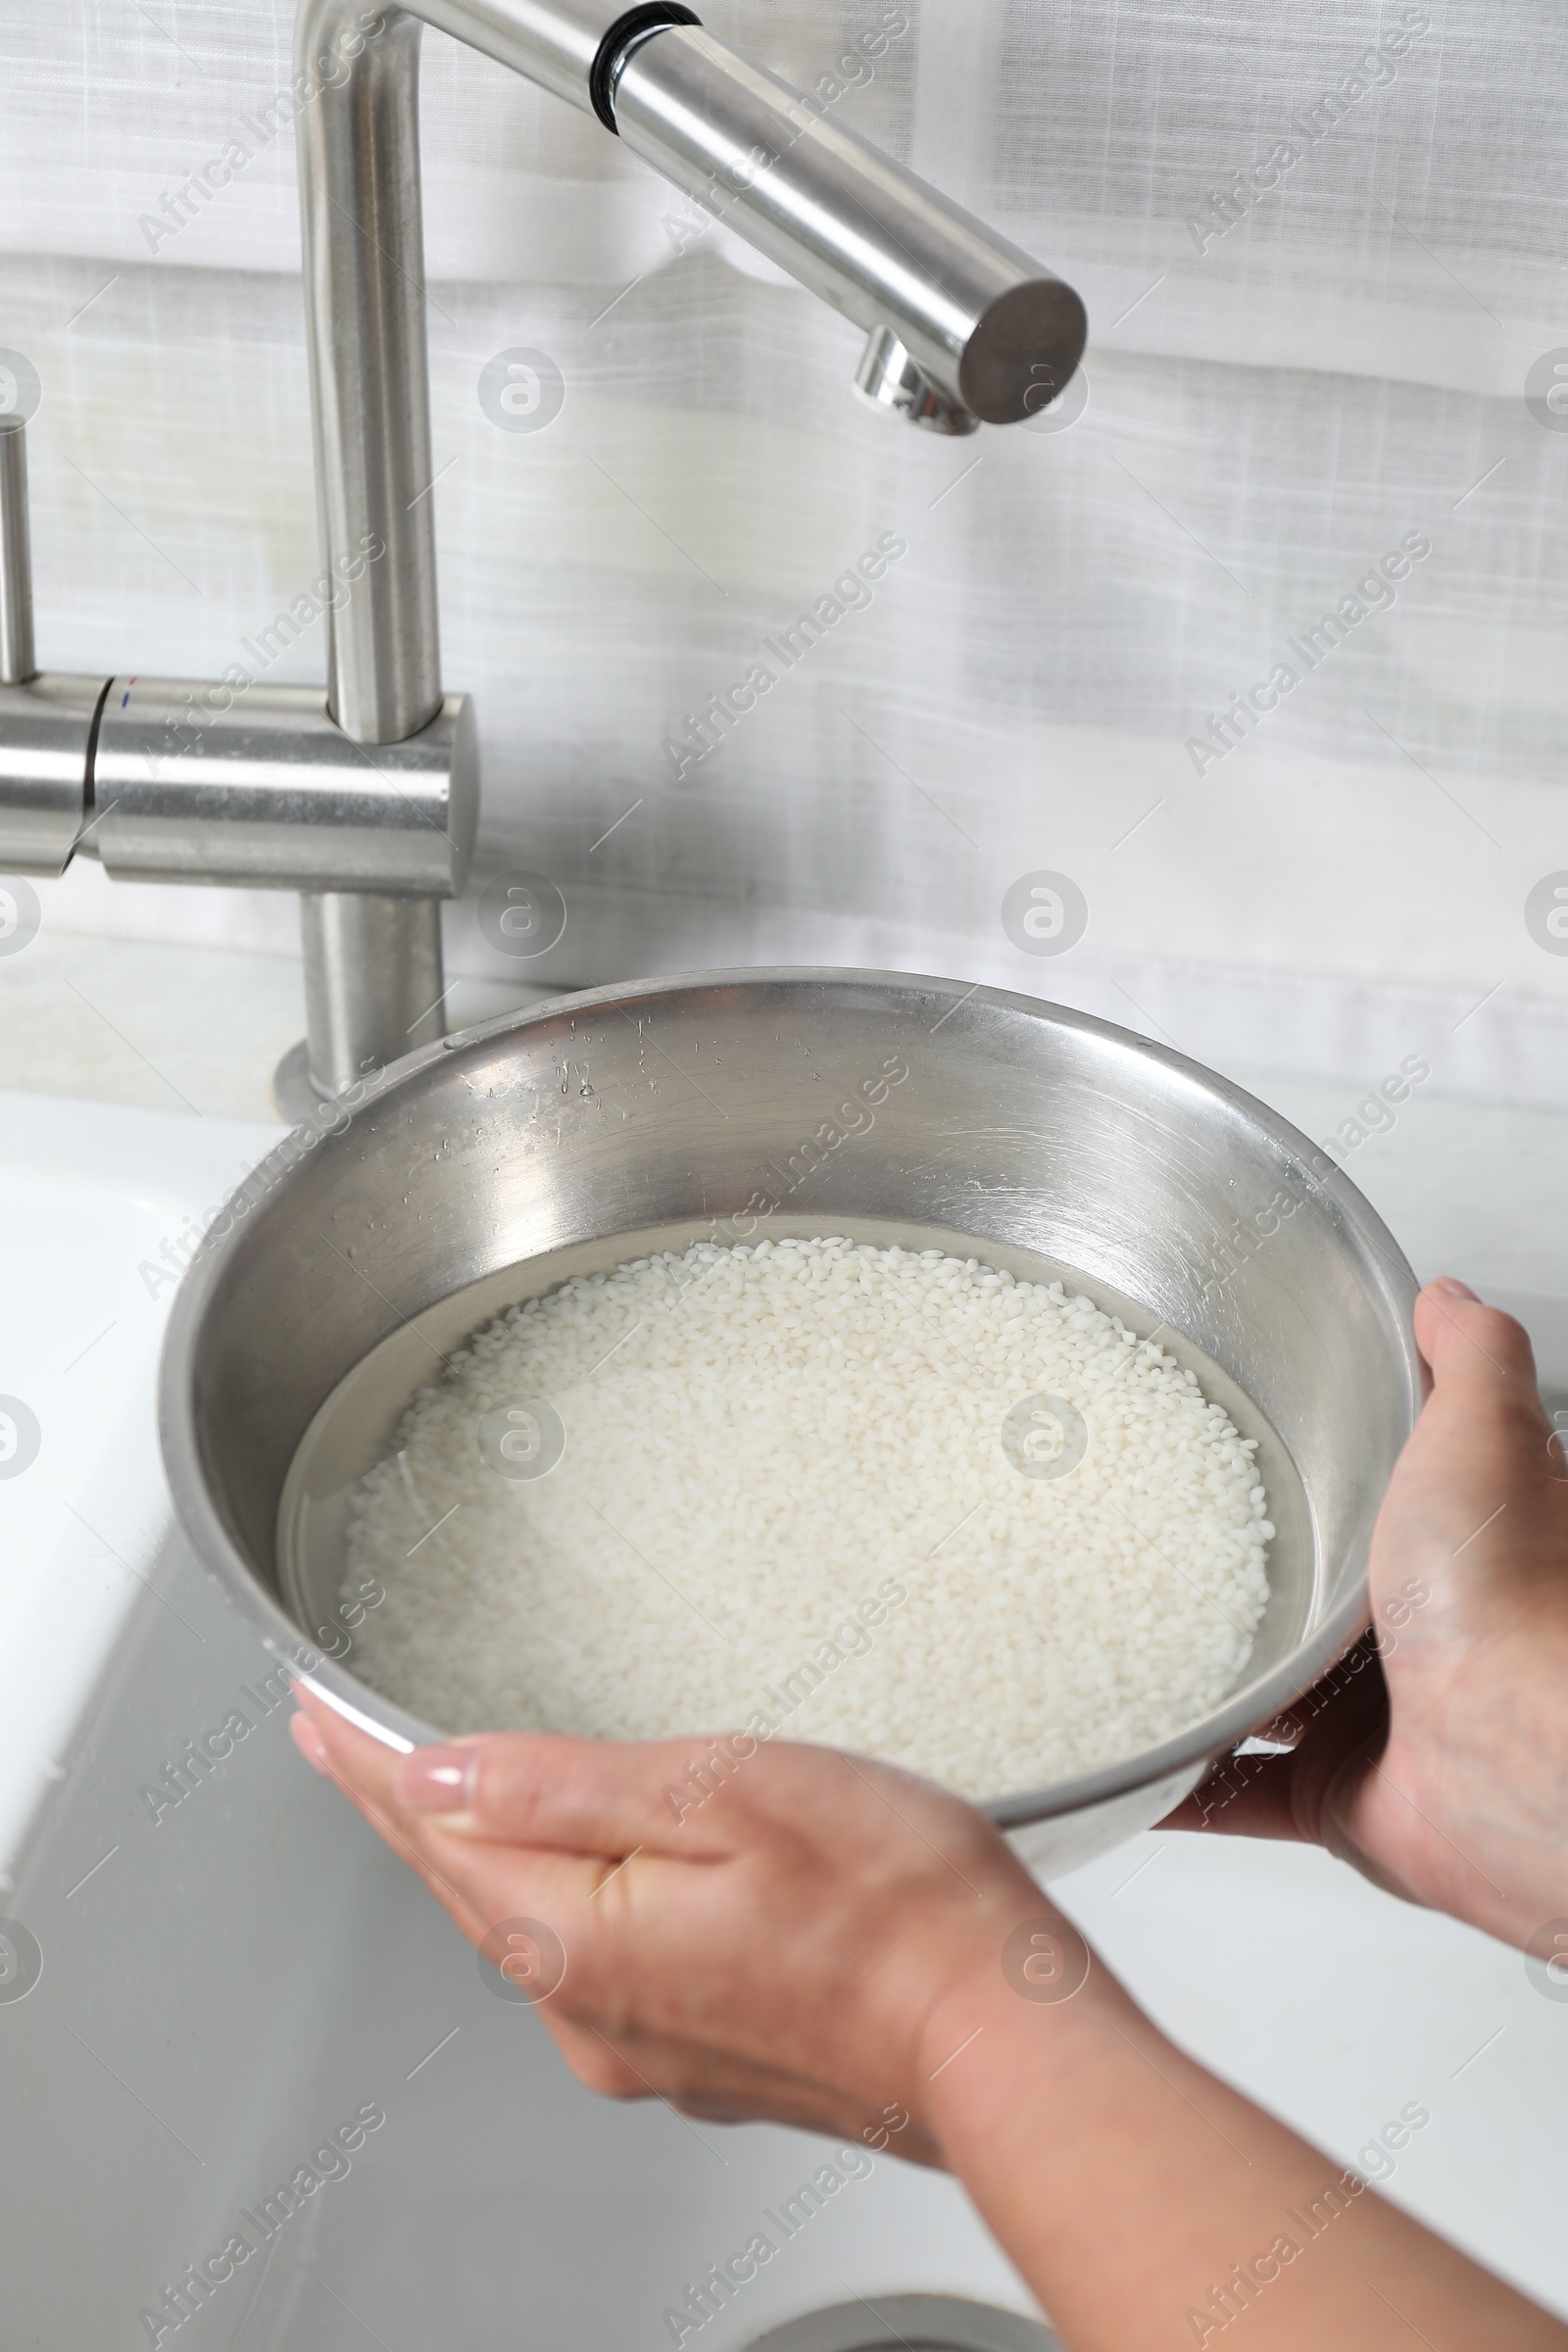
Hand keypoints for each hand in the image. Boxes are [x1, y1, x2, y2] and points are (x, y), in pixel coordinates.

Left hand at [288, 1698, 1060, 2160]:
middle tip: (339, 1740)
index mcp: (581, 1942)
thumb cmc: (898, 1908)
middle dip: (400, 1804)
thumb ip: (563, 1785)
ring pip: (521, 1925)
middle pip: (464, 1886)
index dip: (368, 1762)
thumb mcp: (722, 1794)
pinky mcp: (696, 2051)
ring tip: (427, 1788)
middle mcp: (593, 2014)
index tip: (312, 1715)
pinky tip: (558, 1864)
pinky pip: (582, 1958)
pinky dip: (545, 1893)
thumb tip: (438, 1771)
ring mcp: (643, 2044)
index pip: (435, 1830)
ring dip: (468, 1849)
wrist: (1000, 2033)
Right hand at [1165, 1278, 1567, 1945]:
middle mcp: (1408, 1631)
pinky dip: (1181, 1792)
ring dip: (1193, 1678)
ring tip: (1105, 1637)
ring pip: (1259, 1698)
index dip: (1295, 1467)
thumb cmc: (1514, 1593)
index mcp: (1440, 1543)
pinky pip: (1239, 1799)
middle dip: (1220, 1579)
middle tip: (1135, 1539)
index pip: (1359, 1495)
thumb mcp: (1490, 1432)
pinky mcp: (1336, 1796)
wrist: (1526, 1754)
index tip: (1215, 1440)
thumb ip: (1471, 1355)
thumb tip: (1449, 1296)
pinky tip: (1130, 1760)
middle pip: (1295, 1597)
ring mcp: (1370, 1718)